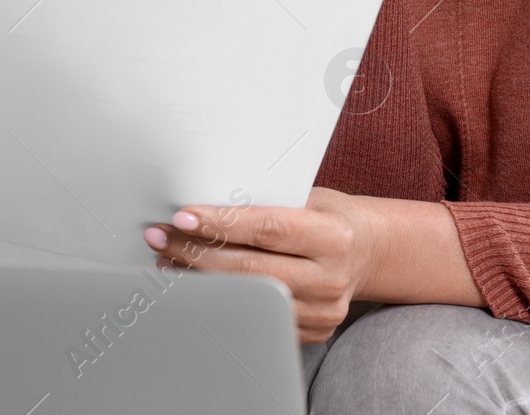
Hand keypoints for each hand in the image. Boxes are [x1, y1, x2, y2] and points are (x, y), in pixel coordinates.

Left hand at [142, 188, 375, 342]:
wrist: (368, 252)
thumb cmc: (329, 217)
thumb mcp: (309, 199)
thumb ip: (268, 204)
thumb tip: (204, 205)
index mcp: (334, 237)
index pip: (267, 230)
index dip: (222, 224)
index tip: (183, 217)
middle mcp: (330, 277)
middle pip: (250, 270)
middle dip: (197, 252)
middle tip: (161, 236)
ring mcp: (322, 311)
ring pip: (248, 299)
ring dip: (201, 280)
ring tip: (168, 261)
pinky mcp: (312, 331)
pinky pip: (257, 318)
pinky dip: (223, 301)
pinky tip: (197, 285)